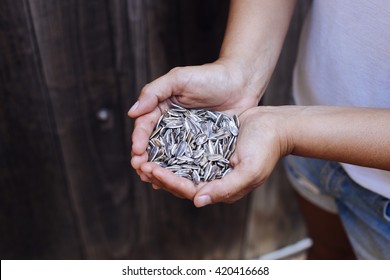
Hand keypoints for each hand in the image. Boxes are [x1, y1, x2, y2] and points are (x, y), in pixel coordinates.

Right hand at [129, 59, 264, 182]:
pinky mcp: (202, 146)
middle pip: (153, 144)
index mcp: (162, 108)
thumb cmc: (210, 77)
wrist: (240, 84)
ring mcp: (187, 137)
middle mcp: (172, 125)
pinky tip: (173, 182)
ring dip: (158, 168)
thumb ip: (154, 92)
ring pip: (168, 155)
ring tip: (151, 181)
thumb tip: (132, 112)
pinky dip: (179, 171)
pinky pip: (189, 160)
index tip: (137, 151)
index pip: (145, 125)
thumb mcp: (179, 79)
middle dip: (145, 158)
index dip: (139, 138)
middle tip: (140, 170)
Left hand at [138, 106, 292, 206]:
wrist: (275, 126)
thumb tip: (198, 201)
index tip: (152, 170)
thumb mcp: (249, 172)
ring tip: (145, 156)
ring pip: (181, 167)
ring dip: (163, 163)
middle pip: (181, 181)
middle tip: (141, 164)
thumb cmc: (266, 149)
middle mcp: (213, 177)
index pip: (189, 189)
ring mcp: (210, 162)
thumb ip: (225, 189)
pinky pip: (187, 151)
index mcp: (221, 187)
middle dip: (160, 174)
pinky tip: (160, 143)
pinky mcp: (209, 147)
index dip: (169, 181)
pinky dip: (173, 150)